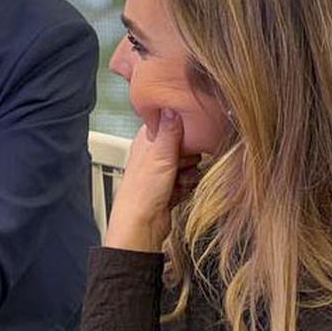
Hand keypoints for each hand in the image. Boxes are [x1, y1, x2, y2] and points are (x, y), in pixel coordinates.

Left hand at [105, 109, 189, 252]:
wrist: (141, 225)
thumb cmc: (142, 192)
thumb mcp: (160, 155)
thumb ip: (170, 131)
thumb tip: (171, 105)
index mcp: (147, 140)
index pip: (173, 125)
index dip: (185, 134)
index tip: (188, 142)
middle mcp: (154, 154)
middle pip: (186, 147)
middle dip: (190, 158)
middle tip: (181, 167)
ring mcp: (162, 171)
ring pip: (190, 165)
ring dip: (190, 175)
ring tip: (179, 182)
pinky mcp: (170, 187)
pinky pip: (189, 181)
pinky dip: (188, 187)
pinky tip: (180, 192)